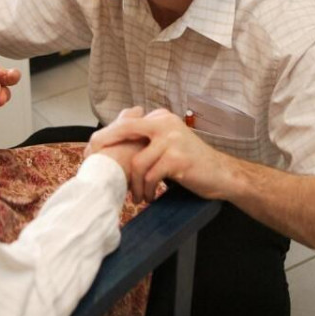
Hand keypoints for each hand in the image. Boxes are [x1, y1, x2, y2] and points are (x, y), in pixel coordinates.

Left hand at [86, 108, 232, 202]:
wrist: (222, 174)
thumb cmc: (190, 162)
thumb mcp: (167, 143)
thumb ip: (146, 140)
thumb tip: (109, 146)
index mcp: (160, 117)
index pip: (125, 123)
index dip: (105, 137)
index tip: (92, 153)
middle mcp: (165, 123)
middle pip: (125, 130)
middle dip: (106, 148)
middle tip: (99, 170)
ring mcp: (172, 139)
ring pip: (138, 163)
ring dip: (135, 185)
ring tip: (138, 196)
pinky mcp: (178, 158)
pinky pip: (152, 176)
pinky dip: (148, 190)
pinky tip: (150, 197)